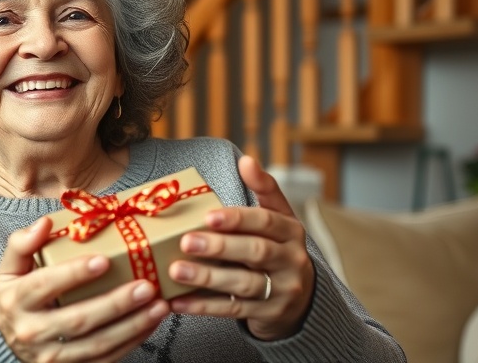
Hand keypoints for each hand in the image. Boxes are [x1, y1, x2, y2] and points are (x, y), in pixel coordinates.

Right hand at [0, 217, 170, 361]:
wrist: (9, 339)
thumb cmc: (15, 296)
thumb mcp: (9, 268)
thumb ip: (21, 243)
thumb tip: (45, 223)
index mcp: (16, 300)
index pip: (46, 285)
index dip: (74, 274)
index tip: (103, 261)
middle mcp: (31, 332)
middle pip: (78, 319)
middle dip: (116, 303)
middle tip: (146, 286)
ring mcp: (51, 356)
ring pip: (97, 344)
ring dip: (132, 326)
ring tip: (159, 306)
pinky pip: (105, 359)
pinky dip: (132, 342)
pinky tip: (150, 323)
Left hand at [167, 155, 314, 339]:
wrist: (301, 300)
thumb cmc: (278, 249)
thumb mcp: (279, 219)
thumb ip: (264, 190)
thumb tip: (247, 160)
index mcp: (291, 232)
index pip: (266, 221)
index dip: (238, 218)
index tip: (208, 216)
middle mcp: (290, 261)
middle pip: (255, 253)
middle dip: (220, 247)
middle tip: (186, 241)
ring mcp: (281, 291)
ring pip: (243, 285)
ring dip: (207, 278)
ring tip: (176, 270)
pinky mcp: (267, 315)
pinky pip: (232, 311)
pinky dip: (203, 306)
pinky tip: (178, 302)